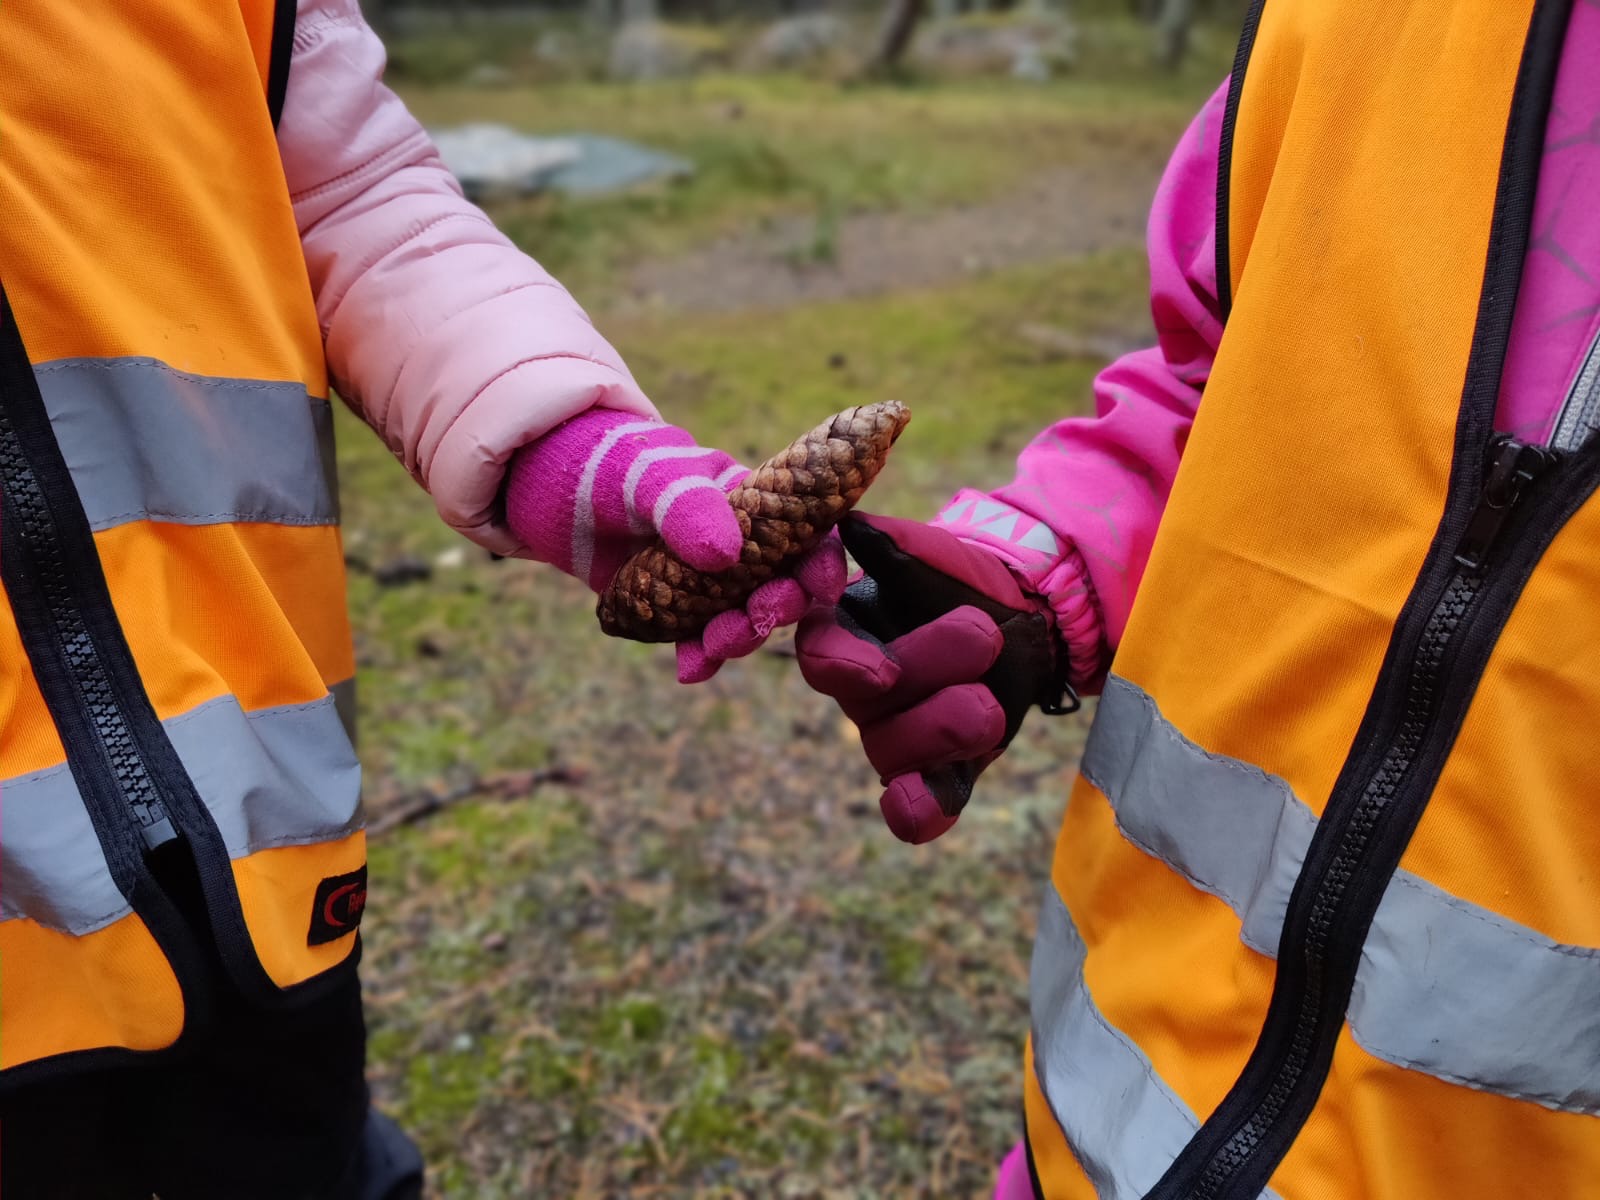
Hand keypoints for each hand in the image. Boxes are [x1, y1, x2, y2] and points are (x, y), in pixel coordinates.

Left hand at [505, 408, 843, 676]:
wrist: (548, 483)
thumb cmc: (610, 461)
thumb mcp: (647, 473)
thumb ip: (687, 505)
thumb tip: (726, 555)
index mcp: (751, 499)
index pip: (806, 531)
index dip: (820, 561)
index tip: (820, 589)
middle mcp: (738, 541)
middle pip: (779, 583)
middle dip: (774, 609)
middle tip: (751, 623)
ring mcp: (704, 577)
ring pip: (739, 616)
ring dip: (736, 638)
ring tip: (711, 650)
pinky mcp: (670, 604)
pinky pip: (694, 636)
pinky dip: (696, 656)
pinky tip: (688, 670)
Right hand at [796, 514, 1075, 842]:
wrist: (1026, 613)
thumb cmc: (962, 578)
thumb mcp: (931, 554)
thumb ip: (892, 545)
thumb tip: (850, 527)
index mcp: (847, 634)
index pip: (821, 657)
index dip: (847, 668)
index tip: (883, 670)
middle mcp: (862, 692)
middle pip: (868, 708)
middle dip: (928, 675)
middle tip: (984, 637)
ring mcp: (898, 736)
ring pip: (894, 756)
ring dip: (945, 731)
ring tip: (990, 702)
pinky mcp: (940, 770)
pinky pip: (918, 805)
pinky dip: (920, 810)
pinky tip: (925, 805)